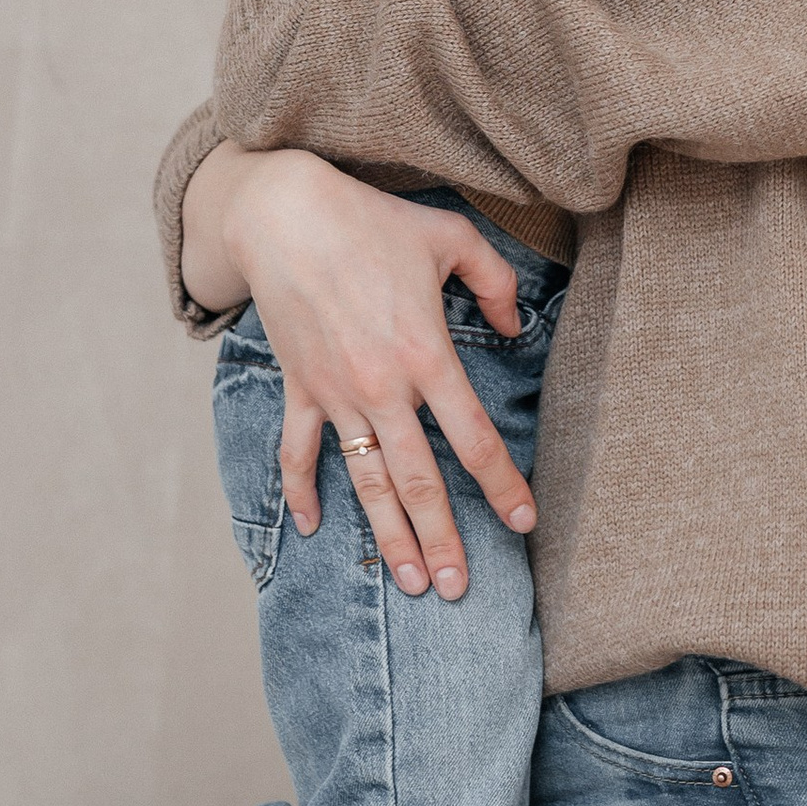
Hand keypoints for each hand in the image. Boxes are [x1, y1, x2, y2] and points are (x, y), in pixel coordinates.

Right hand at [190, 144, 538, 597]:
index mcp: (427, 356)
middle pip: (419, 481)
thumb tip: (516, 325)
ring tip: (409, 582)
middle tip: (458, 590)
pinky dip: (302, 492)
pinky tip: (311, 528)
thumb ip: (496, 282)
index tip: (523, 522)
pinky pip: (299, 453)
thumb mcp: (451, 237)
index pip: (473, 438)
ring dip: (387, 535)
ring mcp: (335, 394)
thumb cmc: (371, 221)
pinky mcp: (299, 388)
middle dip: (443, 540)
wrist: (283, 215)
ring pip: (366, 481)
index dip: (501, 485)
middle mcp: (382, 388)